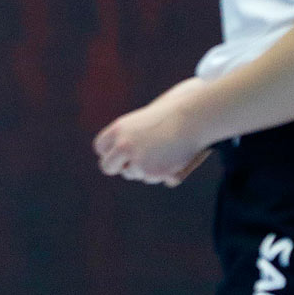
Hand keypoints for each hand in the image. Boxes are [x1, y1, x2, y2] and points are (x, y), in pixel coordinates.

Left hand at [94, 79, 210, 185]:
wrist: (192, 118)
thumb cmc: (171, 115)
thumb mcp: (143, 122)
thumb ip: (129, 138)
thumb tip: (123, 161)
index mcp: (117, 130)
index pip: (101, 147)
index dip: (109, 153)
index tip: (116, 155)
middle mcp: (122, 146)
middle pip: (108, 166)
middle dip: (118, 167)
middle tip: (129, 165)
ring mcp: (136, 160)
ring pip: (132, 174)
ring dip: (143, 168)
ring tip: (162, 153)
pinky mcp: (152, 172)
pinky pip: (149, 179)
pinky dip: (158, 173)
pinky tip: (170, 159)